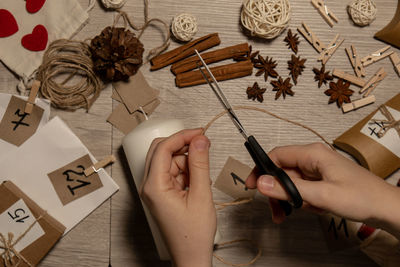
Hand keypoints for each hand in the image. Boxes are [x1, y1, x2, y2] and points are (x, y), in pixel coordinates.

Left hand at [140, 129, 215, 266]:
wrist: (191, 255)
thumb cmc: (193, 235)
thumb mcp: (201, 195)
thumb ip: (200, 164)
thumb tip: (200, 141)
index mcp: (154, 187)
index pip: (162, 149)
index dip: (182, 136)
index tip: (199, 132)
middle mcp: (149, 186)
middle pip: (161, 151)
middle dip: (182, 145)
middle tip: (202, 142)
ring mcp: (154, 190)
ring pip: (168, 160)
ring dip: (185, 159)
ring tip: (202, 171)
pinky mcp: (161, 193)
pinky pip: (171, 172)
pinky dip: (185, 170)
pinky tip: (196, 179)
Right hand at [246, 143, 399, 237]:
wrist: (385, 207)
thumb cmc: (361, 197)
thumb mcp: (322, 195)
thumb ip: (290, 189)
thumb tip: (261, 182)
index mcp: (312, 154)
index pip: (276, 156)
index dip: (261, 170)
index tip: (252, 186)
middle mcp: (312, 158)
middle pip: (281, 171)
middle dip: (276, 191)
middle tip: (275, 210)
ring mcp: (317, 169)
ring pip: (290, 182)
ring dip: (288, 199)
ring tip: (292, 213)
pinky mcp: (321, 180)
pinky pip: (301, 188)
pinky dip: (301, 201)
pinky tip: (312, 209)